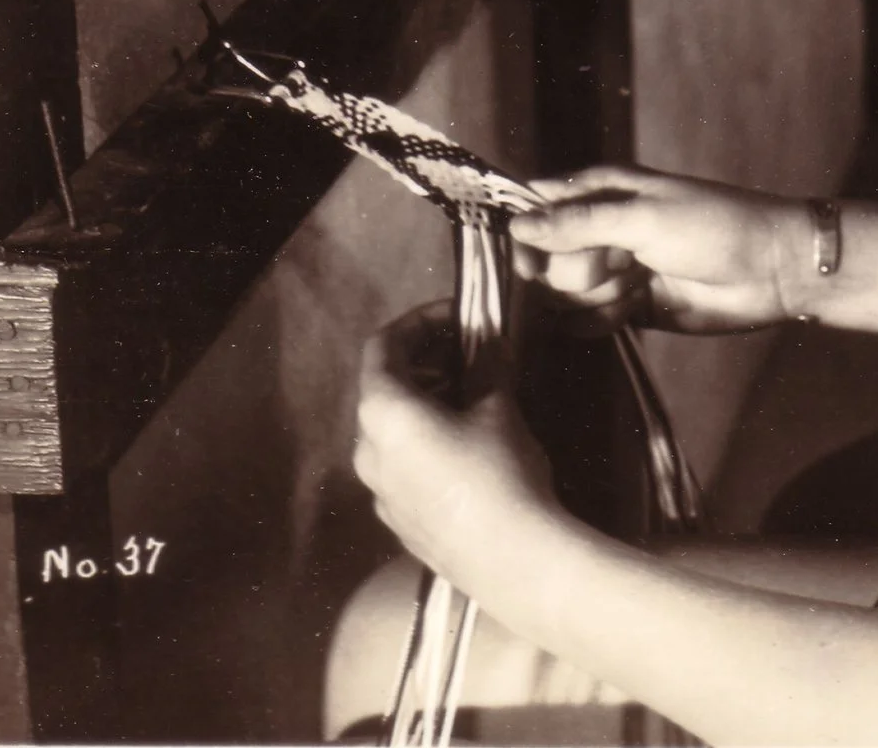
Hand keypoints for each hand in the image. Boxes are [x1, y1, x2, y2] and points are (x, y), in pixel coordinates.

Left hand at [354, 301, 563, 592]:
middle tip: (469, 353)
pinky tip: (465, 449)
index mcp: (383, 412)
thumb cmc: (499, 470)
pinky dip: (424, 444)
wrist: (510, 560)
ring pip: (391, 432)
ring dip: (424, 405)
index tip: (457, 316)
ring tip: (471, 399)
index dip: (418, 322)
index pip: (382, 346)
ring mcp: (378, 492)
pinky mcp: (398, 522)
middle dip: (424, 364)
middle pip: (383, 390)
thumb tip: (489, 338)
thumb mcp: (498, 407)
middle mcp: (366, 450)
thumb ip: (486, 366)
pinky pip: (401, 468)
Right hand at [509, 166, 810, 334]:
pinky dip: (604, 319)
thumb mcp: (645, 217)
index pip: (533, 207)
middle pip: (543, 260)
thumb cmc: (713, 227)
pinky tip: (637, 307)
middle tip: (618, 265)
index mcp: (600, 191)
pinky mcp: (625, 306)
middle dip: (572, 272)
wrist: (769, 271)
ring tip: (637, 284)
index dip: (523, 235)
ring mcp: (611, 269)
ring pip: (562, 295)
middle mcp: (599, 229)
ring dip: (593, 297)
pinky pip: (585, 321)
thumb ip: (579, 223)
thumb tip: (517, 226)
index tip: (527, 262)